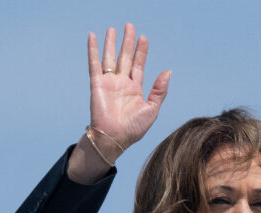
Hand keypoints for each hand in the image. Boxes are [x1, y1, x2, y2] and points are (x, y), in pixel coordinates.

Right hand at [87, 23, 170, 150]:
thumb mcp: (152, 109)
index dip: (141, 52)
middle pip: (125, 57)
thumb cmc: (134, 128)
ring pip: (110, 58)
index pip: (138, 65)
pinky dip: (93, 50)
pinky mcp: (97, 84)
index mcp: (135, 89)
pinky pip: (94, 64)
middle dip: (127, 42)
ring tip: (113, 29)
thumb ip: (159, 90)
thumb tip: (168, 71)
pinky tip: (93, 37)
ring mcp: (109, 83)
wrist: (115, 138)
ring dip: (111, 43)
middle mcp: (121, 84)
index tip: (143, 38)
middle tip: (130, 26)